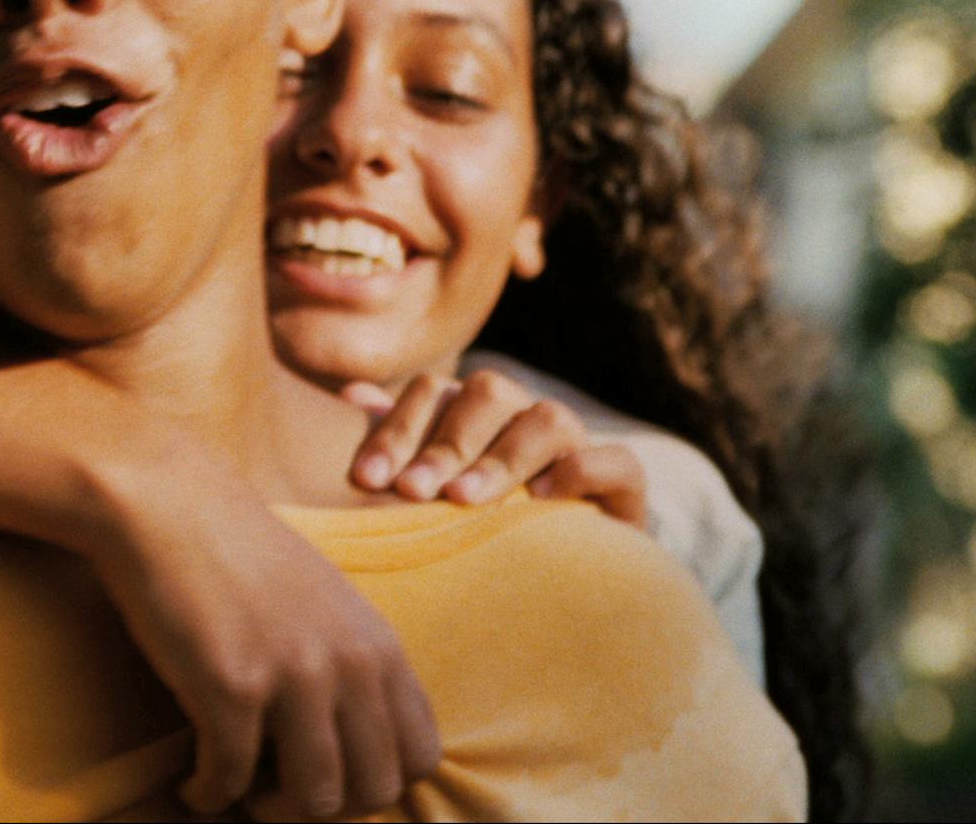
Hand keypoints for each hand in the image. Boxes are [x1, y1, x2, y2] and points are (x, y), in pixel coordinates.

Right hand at [83, 437, 439, 819]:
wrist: (167, 503)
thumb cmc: (237, 552)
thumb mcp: (326, 602)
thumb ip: (353, 664)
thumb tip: (357, 746)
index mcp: (379, 643)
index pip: (421, 756)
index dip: (376, 785)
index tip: (328, 776)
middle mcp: (349, 662)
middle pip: (375, 790)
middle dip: (326, 809)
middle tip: (279, 792)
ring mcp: (294, 675)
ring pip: (314, 800)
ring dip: (271, 811)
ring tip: (239, 790)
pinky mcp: (230, 686)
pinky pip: (231, 781)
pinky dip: (208, 795)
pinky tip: (192, 780)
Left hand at [342, 370, 648, 524]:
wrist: (558, 584)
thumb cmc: (472, 536)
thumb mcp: (429, 495)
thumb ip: (397, 445)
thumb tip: (351, 395)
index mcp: (471, 414)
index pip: (433, 391)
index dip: (398, 429)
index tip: (367, 480)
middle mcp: (523, 419)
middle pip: (487, 393)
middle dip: (446, 443)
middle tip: (413, 492)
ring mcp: (576, 448)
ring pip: (549, 418)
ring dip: (504, 456)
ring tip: (465, 500)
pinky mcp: (623, 487)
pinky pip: (617, 461)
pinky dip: (581, 471)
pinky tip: (540, 501)